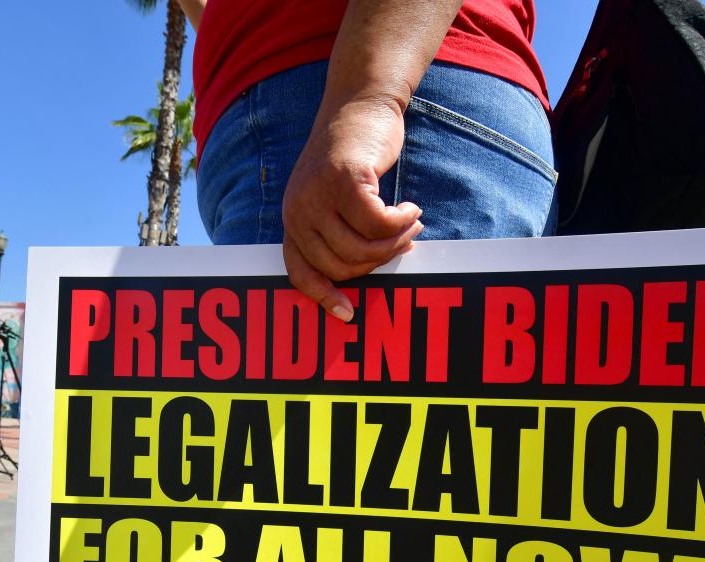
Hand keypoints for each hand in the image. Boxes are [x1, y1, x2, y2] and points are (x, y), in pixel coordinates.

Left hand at [282, 98, 423, 321]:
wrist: (360, 104)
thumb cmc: (353, 156)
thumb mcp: (334, 198)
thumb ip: (340, 231)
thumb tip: (371, 270)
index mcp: (293, 220)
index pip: (300, 272)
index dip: (323, 297)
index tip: (348, 315)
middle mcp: (298, 210)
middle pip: (341, 265)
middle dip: (378, 261)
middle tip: (404, 243)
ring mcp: (318, 195)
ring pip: (361, 247)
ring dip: (394, 241)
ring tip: (410, 224)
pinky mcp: (344, 180)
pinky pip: (378, 223)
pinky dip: (400, 221)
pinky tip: (409, 208)